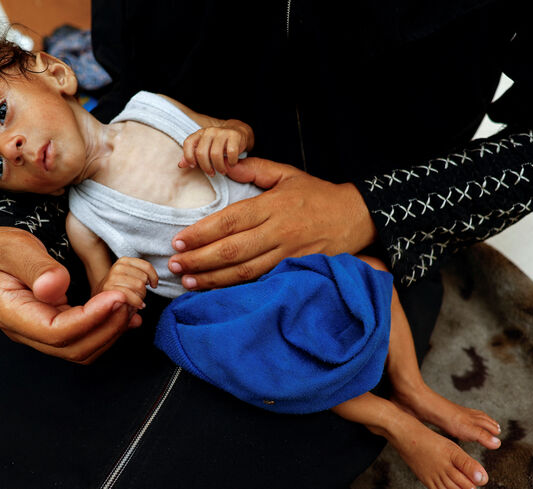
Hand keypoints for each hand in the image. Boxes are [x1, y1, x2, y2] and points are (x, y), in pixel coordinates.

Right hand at [0, 227, 136, 363]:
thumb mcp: (13, 247)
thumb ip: (35, 267)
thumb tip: (56, 286)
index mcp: (11, 315)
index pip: (57, 333)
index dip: (90, 319)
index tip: (116, 297)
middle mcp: (26, 331)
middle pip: (74, 348)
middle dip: (107, 328)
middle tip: (130, 301)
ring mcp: (40, 332)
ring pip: (82, 348)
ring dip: (111, 330)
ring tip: (131, 305)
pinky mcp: (54, 325)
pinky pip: (84, 337)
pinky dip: (108, 327)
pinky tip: (126, 312)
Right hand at [97, 257, 158, 309]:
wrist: (99, 299)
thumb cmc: (120, 290)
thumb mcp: (131, 279)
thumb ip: (143, 276)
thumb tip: (154, 283)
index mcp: (124, 261)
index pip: (146, 266)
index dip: (153, 277)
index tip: (154, 285)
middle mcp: (117, 267)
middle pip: (143, 278)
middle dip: (144, 290)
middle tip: (139, 296)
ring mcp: (112, 278)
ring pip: (138, 286)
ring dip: (140, 297)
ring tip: (136, 300)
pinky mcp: (109, 289)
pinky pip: (130, 295)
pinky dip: (136, 302)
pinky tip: (138, 306)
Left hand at [167, 157, 377, 289]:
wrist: (358, 217)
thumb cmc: (317, 195)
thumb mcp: (287, 173)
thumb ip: (254, 168)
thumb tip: (224, 163)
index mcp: (272, 205)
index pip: (230, 220)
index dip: (201, 233)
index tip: (178, 241)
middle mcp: (279, 231)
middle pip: (232, 250)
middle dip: (199, 259)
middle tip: (175, 265)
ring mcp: (288, 254)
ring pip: (245, 271)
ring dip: (213, 279)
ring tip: (188, 282)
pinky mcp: (296, 270)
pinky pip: (262, 281)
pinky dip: (237, 288)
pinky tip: (217, 291)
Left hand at [179, 119, 252, 175]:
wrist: (237, 133)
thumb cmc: (217, 144)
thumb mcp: (204, 148)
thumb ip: (192, 156)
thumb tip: (181, 165)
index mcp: (200, 133)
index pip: (188, 143)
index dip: (188, 157)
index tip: (194, 166)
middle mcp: (209, 131)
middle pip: (201, 152)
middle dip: (205, 167)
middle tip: (211, 173)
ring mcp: (222, 132)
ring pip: (215, 154)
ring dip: (219, 167)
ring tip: (222, 171)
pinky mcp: (234, 135)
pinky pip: (231, 153)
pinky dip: (231, 162)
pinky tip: (232, 164)